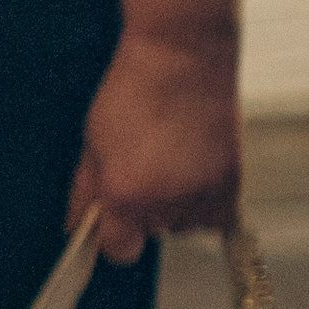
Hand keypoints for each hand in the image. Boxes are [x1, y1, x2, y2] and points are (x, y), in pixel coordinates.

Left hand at [69, 23, 241, 263]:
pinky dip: (205, 202)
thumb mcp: (93, 143)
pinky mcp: (231, 184)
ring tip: (172, 158)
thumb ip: (85, 194)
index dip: (113, 234)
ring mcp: (201, 195)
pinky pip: (215, 218)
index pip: (119, 251)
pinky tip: (193, 169)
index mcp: (123, 195)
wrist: (183, 56)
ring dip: (176, 204)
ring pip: (184, 225)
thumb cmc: (131, 93)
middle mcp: (164, 203)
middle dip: (144, 208)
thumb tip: (77, 230)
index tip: (114, 215)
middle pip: (151, 231)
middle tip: (145, 162)